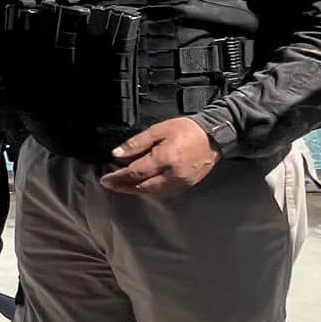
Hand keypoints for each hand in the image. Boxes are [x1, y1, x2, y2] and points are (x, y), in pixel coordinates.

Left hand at [99, 117, 219, 195]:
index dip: (118, 177)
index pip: (135, 173)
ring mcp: (181, 182)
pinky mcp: (187, 185)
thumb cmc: (186, 129)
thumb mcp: (158, 130)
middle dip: (124, 187)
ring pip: (153, 192)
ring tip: (122, 186)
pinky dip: (150, 190)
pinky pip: (164, 192)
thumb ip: (136, 143)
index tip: (105, 179)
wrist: (215, 135)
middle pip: (142, 187)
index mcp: (164, 159)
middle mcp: (172, 175)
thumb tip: (117, 154)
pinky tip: (142, 186)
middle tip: (110, 185)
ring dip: (136, 190)